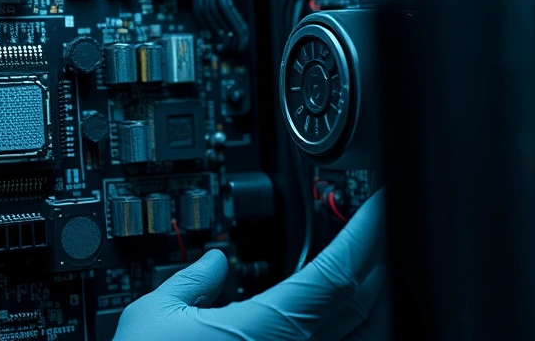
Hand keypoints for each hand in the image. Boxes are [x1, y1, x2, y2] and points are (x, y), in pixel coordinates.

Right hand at [113, 189, 387, 340]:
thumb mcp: (152, 318)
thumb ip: (191, 282)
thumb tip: (213, 262)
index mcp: (267, 330)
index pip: (337, 274)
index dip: (364, 234)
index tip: (377, 206)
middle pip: (360, 300)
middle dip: (377, 254)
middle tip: (381, 220)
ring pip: (361, 333)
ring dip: (373, 294)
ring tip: (374, 261)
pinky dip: (356, 330)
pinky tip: (350, 318)